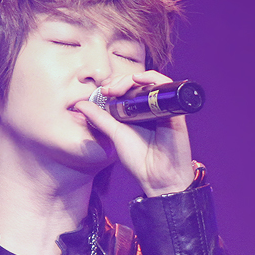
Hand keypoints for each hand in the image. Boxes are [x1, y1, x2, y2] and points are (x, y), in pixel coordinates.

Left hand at [74, 70, 194, 196]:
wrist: (157, 177)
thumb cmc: (139, 160)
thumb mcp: (114, 134)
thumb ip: (99, 119)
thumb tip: (80, 104)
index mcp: (138, 112)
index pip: (127, 88)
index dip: (115, 84)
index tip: (103, 91)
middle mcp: (151, 108)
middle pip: (138, 82)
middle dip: (121, 80)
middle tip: (110, 89)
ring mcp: (163, 108)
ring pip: (152, 81)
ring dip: (134, 78)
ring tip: (121, 86)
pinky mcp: (174, 110)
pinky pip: (167, 87)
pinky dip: (154, 79)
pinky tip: (139, 80)